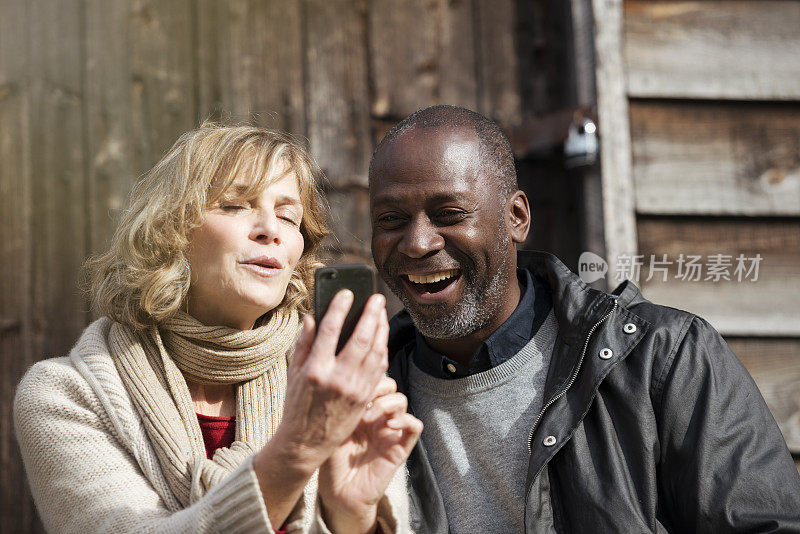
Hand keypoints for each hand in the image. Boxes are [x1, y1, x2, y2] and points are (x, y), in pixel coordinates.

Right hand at [269, 290, 389, 470]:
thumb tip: (312, 317)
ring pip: (375, 352)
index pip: (330, 330)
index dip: (340, 307)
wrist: (305, 444)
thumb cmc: (296, 406)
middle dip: (371, 314)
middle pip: (360, 338)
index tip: (346, 292)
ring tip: (381, 313)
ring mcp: (354, 389)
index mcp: (315, 370)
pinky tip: (381, 337)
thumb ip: (303, 344)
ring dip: (381, 329)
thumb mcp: (293, 374)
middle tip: (376, 298)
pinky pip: (379, 369)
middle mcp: (337, 379)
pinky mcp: (365, 398)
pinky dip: (382, 349)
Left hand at [318, 375, 422, 532]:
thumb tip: (343, 384)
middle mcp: (377, 417)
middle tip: (362, 401)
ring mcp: (389, 431)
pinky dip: (406, 420)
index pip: (372, 381)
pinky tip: (389, 426)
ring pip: (401, 401)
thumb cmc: (331, 463)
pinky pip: (414, 426)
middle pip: (389, 386)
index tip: (352, 387)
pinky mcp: (400, 447)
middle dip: (378, 388)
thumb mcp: (331, 430)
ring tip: (369, 417)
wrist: (339, 493)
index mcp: (360, 410)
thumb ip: (340, 408)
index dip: (366, 379)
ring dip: (387, 403)